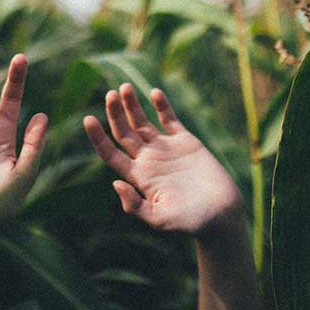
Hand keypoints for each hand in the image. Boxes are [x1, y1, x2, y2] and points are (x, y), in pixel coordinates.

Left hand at [83, 83, 242, 238]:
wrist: (221, 215)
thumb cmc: (190, 222)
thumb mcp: (160, 219)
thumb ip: (136, 206)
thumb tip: (115, 183)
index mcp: (138, 177)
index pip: (111, 154)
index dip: (98, 137)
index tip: (87, 119)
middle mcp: (148, 160)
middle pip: (124, 132)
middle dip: (115, 113)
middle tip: (110, 94)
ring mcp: (166, 149)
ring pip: (142, 122)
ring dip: (132, 105)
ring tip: (124, 87)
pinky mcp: (186, 142)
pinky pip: (169, 119)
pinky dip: (162, 105)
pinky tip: (154, 92)